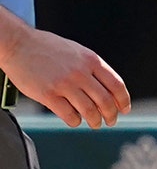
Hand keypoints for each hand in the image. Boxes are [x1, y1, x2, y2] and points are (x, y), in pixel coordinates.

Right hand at [3, 28, 130, 127]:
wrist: (20, 44)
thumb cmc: (49, 48)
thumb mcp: (78, 52)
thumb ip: (92, 68)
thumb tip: (107, 88)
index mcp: (92, 60)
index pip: (116, 84)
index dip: (123, 100)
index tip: (125, 109)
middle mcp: (81, 73)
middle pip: (105, 100)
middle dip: (111, 114)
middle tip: (111, 121)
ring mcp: (64, 84)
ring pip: (89, 110)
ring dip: (95, 121)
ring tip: (95, 124)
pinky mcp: (48, 95)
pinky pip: (68, 114)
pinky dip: (75, 121)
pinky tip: (76, 121)